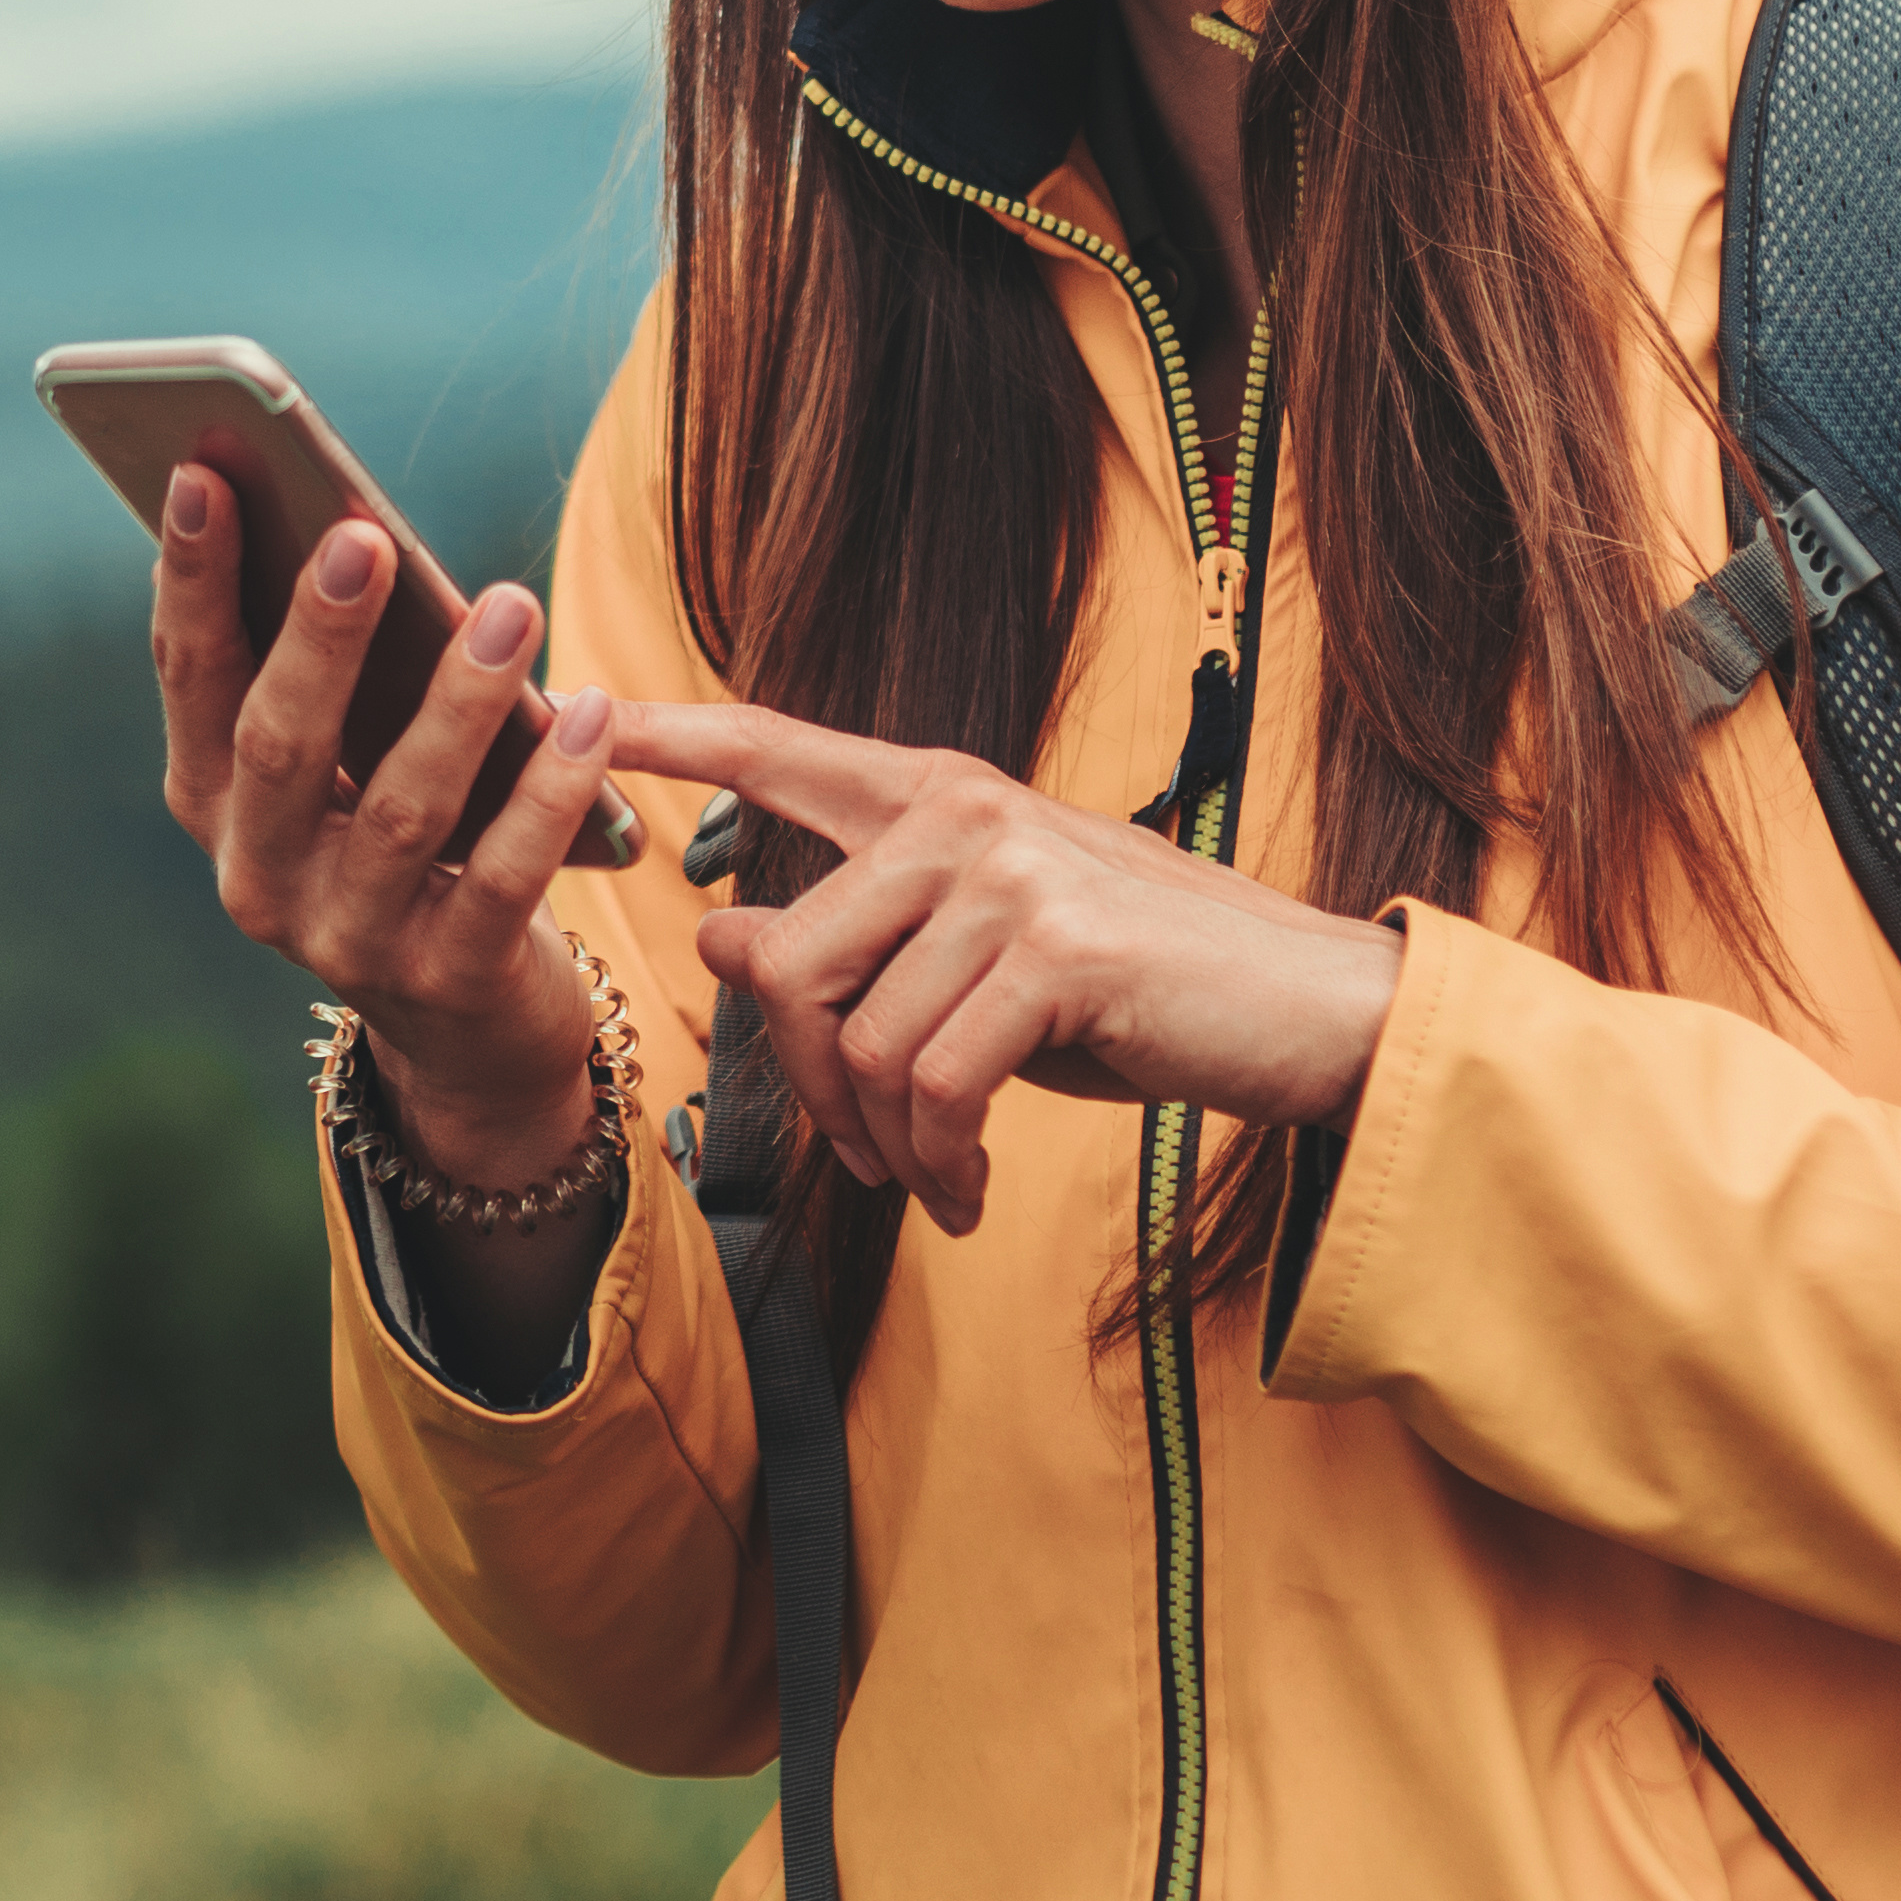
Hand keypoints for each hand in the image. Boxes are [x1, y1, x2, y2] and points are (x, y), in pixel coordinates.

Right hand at [149, 466, 629, 1185]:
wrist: (469, 1029)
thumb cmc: (407, 846)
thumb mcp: (344, 768)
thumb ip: (332, 672)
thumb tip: (349, 527)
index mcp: (213, 803)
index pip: (190, 676)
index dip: (191, 577)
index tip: (203, 473)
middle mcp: (257, 877)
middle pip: (279, 743)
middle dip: (319, 635)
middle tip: (363, 536)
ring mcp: (346, 940)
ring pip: (399, 809)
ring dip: (457, 702)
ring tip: (512, 605)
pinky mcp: (447, 981)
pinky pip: (501, 878)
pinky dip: (546, 793)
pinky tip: (587, 713)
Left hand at [594, 700, 1401, 1238]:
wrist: (1309, 1010)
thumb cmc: (1139, 987)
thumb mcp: (981, 957)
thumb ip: (858, 939)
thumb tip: (714, 935)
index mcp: (938, 795)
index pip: (778, 749)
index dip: (677, 738)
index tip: (591, 711)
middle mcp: (963, 815)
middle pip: (786, 964)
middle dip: (805, 1090)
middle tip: (864, 1158)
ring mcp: (1010, 876)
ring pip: (859, 1042)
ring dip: (885, 1146)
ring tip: (936, 1179)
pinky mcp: (1058, 954)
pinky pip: (934, 1086)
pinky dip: (938, 1162)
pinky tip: (969, 1189)